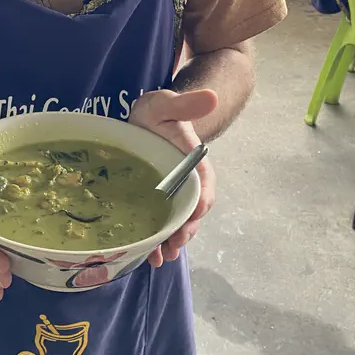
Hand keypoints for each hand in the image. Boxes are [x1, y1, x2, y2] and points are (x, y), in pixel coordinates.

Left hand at [129, 88, 217, 267]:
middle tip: (172, 245)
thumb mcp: (166, 105)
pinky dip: (157, 241)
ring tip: (160, 258)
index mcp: (194, 163)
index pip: (204, 188)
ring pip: (177, 223)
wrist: (143, 120)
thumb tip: (210, 97)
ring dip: (171, 242)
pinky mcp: (155, 202)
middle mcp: (187, 184)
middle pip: (192, 213)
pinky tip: (149, 256)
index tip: (193, 216)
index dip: (200, 204)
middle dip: (185, 231)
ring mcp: (171, 195)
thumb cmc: (157, 112)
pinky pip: (161, 224)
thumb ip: (184, 104)